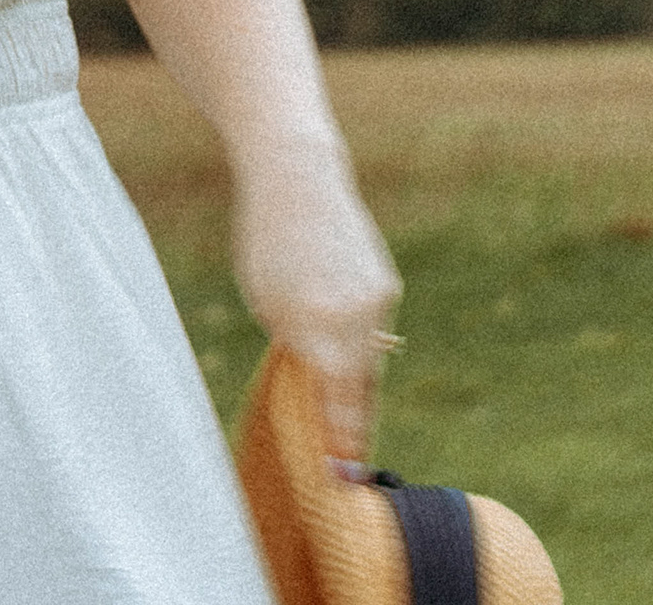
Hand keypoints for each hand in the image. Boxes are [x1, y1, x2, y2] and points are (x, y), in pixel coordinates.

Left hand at [235, 142, 402, 464]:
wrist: (297, 179)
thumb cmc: (266, 241)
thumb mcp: (267, 300)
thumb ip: (295, 342)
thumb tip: (319, 381)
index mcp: (311, 322)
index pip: (330, 397)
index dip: (336, 438)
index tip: (339, 474)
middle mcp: (351, 316)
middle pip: (360, 388)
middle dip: (355, 426)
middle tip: (353, 466)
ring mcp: (374, 301)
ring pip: (370, 361)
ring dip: (359, 389)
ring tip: (352, 427)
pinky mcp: (386, 286)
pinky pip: (373, 330)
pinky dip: (359, 345)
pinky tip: (349, 356)